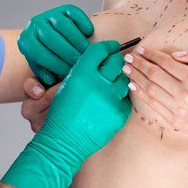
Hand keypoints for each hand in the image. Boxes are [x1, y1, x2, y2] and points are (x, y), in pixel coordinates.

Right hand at [2, 40, 130, 187]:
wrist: (63, 141)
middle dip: (117, 60)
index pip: (101, 50)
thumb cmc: (62, 112)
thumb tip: (103, 57)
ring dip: (120, 79)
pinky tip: (112, 102)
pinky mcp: (118, 114)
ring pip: (124, 80)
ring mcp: (110, 99)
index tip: (112, 47)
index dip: (108, 47)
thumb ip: (84, 70)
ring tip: (113, 83)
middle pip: (116, 62)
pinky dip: (120, 99)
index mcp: (81, 73)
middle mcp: (97, 84)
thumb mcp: (67, 85)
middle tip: (116, 61)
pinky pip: (126, 99)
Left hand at [17, 4, 93, 85]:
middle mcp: (34, 25)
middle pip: (52, 39)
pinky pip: (75, 14)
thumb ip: (40, 82)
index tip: (69, 73)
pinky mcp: (64, 8)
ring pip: (64, 26)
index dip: (56, 65)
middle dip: (68, 53)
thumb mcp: (43, 71)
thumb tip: (39, 92)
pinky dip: (83, 23)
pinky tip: (88, 34)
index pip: (40, 54)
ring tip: (86, 52)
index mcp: (26, 41)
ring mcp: (49, 14)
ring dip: (77, 40)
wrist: (56, 41)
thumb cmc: (51, 60)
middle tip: (81, 63)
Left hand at [123, 46, 187, 141]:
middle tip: (128, 58)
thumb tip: (175, 55)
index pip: (166, 63)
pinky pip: (153, 104)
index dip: (151, 55)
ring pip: (150, 89)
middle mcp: (184, 93)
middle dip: (138, 64)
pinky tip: (133, 86)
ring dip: (136, 77)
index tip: (141, 50)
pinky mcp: (173, 120)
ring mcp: (177, 108)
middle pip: (154, 74)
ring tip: (126, 69)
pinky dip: (141, 94)